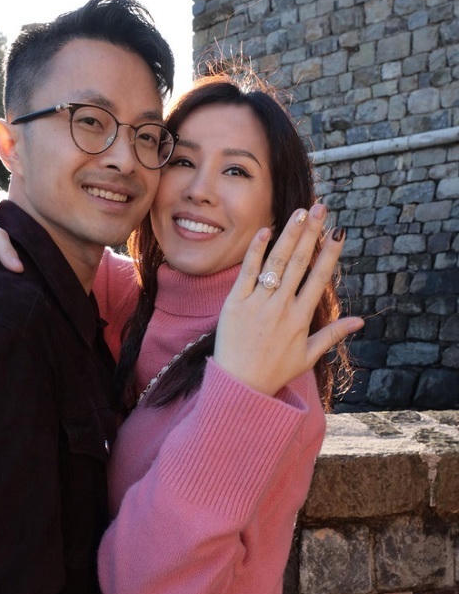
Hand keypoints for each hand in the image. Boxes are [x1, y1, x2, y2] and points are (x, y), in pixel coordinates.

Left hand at [214, 204, 363, 396]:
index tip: (339, 231)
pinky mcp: (234, 303)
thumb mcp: (308, 355)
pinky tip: (266, 230)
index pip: (319, 278)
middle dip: (312, 233)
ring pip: (276, 262)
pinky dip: (256, 250)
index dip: (330, 253)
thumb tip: (359, 322)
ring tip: (300, 212)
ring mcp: (257, 303)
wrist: (237, 385)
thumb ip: (333, 335)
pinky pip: (247, 271)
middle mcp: (281, 307)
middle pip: (300, 262)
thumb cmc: (273, 371)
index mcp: (301, 318)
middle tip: (321, 208)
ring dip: (290, 235)